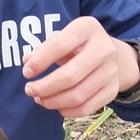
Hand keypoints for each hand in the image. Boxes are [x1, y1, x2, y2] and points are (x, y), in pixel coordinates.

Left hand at [22, 17, 139, 117]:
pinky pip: (85, 109)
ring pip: (77, 96)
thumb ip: (43, 49)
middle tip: (30, 90)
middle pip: (70, 77)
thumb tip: (27, 62)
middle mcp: (104, 49)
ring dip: (52, 102)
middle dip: (44, 87)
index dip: (40, 62)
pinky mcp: (112, 90)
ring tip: (39, 99)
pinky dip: (66, 111)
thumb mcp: (62, 38)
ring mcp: (111, 71)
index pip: (59, 46)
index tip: (26, 73)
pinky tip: (56, 106)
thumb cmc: (78, 46)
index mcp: (87, 29)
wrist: (110, 55)